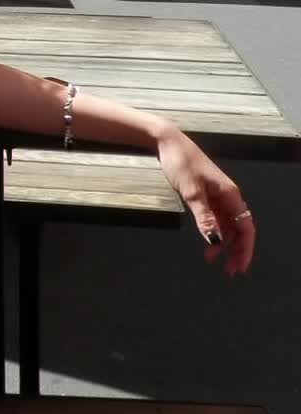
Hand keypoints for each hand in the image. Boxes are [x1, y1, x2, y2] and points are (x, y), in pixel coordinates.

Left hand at [155, 128, 255, 274]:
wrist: (168, 142)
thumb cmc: (180, 162)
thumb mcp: (191, 191)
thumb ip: (204, 216)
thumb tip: (216, 241)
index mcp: (230, 195)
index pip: (246, 227)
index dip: (245, 248)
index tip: (239, 266)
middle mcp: (228, 196)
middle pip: (240, 229)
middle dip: (237, 251)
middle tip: (228, 271)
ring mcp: (218, 196)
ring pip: (227, 225)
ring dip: (223, 243)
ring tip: (212, 260)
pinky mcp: (207, 194)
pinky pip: (216, 218)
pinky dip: (213, 232)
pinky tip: (206, 242)